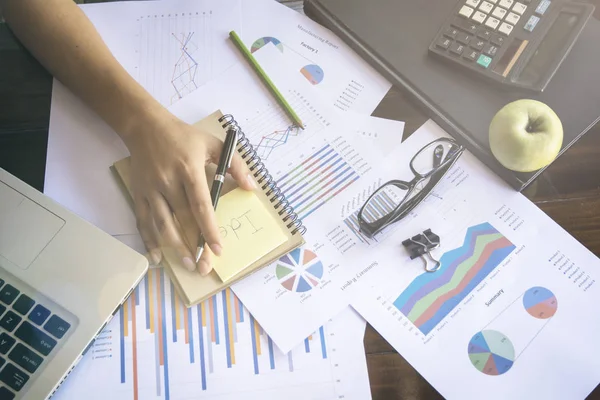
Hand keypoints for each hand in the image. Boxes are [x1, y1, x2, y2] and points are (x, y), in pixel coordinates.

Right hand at [124, 111, 255, 274]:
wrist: (145, 125)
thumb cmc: (184, 136)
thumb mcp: (213, 143)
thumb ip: (235, 165)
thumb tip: (251, 187)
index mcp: (188, 169)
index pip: (201, 205)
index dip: (209, 229)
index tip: (218, 249)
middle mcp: (168, 182)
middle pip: (182, 219)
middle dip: (194, 245)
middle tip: (204, 266)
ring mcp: (151, 189)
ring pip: (162, 224)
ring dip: (174, 247)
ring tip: (188, 264)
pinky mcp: (138, 193)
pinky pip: (143, 221)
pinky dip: (148, 240)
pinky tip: (157, 257)